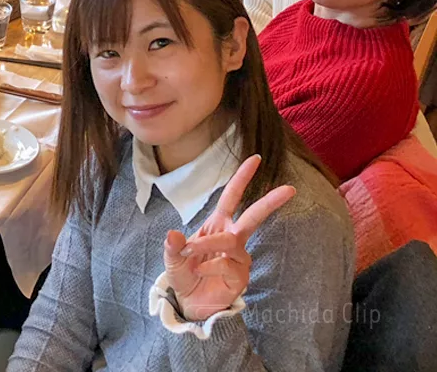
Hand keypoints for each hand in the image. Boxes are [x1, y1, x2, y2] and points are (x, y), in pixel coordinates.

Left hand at [163, 155, 294, 321]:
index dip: (242, 177)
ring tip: (190, 253)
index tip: (255, 159)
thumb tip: (173, 235)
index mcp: (217, 224)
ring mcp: (239, 258)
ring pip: (230, 241)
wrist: (190, 303)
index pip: (232, 196)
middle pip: (253, 216)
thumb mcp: (173, 258)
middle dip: (270, 202)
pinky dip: (208, 266)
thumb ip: (172, 246)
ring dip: (208, 245)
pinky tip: (199, 272)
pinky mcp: (241, 277)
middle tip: (290, 188)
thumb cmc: (185, 274)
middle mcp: (232, 238)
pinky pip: (226, 264)